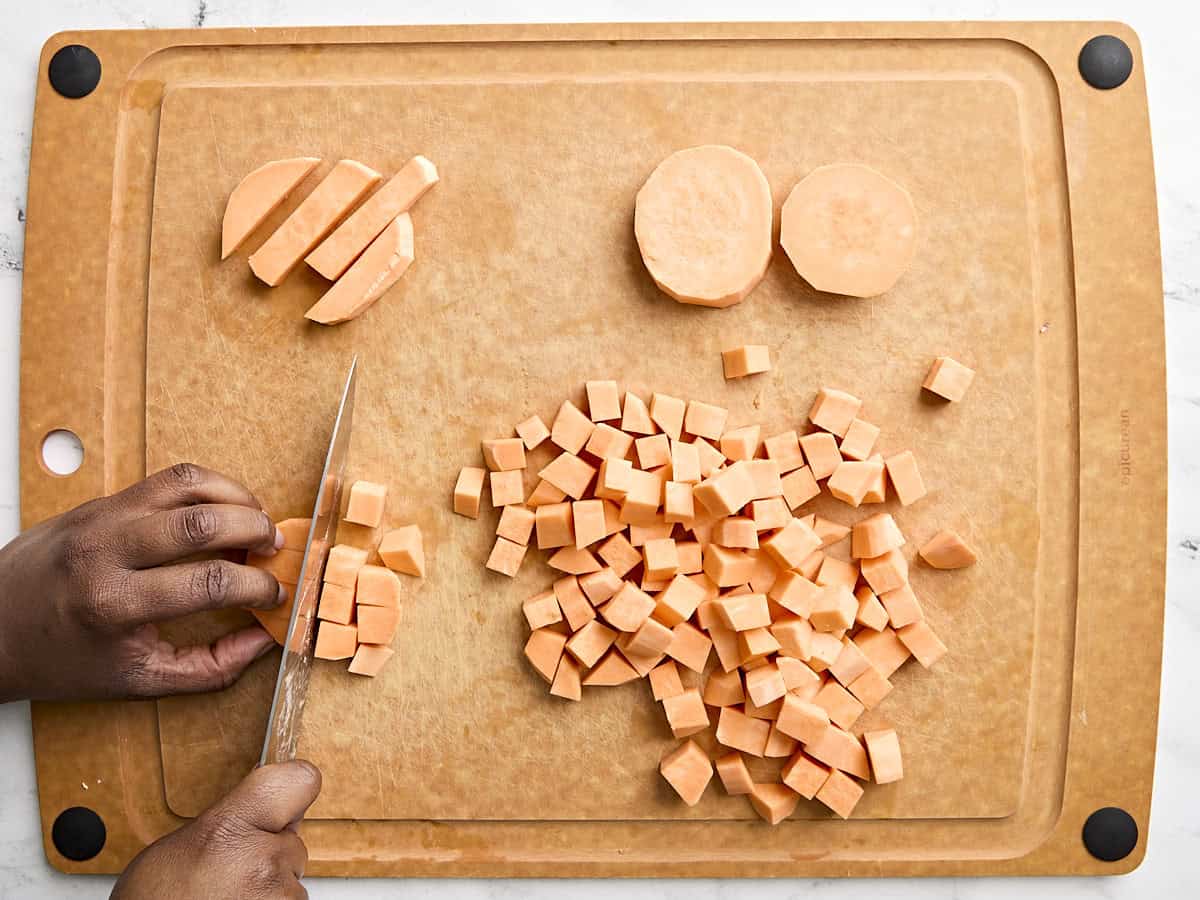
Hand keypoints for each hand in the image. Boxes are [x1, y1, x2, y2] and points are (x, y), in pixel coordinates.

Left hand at [0, 463, 285, 702]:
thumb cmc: (62, 657)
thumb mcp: (137, 679)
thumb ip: (210, 668)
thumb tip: (263, 641)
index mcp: (115, 606)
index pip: (209, 583)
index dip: (257, 589)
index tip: (274, 597)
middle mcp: (107, 552)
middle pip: (204, 523)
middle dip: (256, 532)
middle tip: (275, 549)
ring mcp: (103, 518)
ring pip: (189, 485)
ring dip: (238, 499)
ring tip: (257, 522)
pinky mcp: (102, 500)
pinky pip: (168, 479)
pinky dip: (209, 487)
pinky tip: (224, 509)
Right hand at [112, 760, 320, 899]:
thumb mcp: (179, 848)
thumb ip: (228, 820)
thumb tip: (258, 809)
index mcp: (230, 827)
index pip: (297, 780)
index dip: (294, 786)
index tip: (290, 795)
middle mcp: (262, 858)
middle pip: (291, 841)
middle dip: (270, 853)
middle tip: (231, 873)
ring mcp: (278, 895)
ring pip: (290, 878)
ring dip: (269, 886)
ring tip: (225, 898)